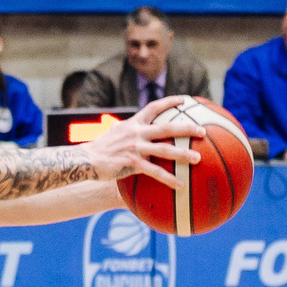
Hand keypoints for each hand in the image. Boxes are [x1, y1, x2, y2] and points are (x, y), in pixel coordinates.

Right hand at [81, 96, 202, 190]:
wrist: (84, 160)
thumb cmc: (99, 150)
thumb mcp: (113, 135)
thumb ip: (123, 131)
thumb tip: (123, 130)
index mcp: (132, 124)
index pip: (154, 107)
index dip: (170, 102)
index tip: (185, 100)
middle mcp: (136, 132)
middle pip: (167, 127)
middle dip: (187, 127)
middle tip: (202, 131)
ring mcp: (134, 147)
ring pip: (165, 149)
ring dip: (183, 154)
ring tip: (198, 159)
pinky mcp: (132, 162)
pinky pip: (155, 171)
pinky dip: (169, 178)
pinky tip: (180, 185)